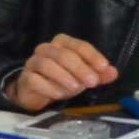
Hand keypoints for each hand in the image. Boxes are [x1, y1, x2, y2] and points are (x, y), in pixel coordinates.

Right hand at [5, 34, 119, 110]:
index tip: (104, 68)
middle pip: (63, 54)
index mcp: (62, 43)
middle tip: (92, 82)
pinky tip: (59, 94)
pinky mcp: (25, 77)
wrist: (37, 92)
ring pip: (46, 64)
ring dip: (63, 77)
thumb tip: (113, 72)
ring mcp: (33, 62)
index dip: (92, 56)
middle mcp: (46, 49)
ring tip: (75, 89)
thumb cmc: (62, 79)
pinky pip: (34, 79)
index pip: (79, 45)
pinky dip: (48, 87)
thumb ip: (99, 74)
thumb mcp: (83, 77)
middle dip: (80, 68)